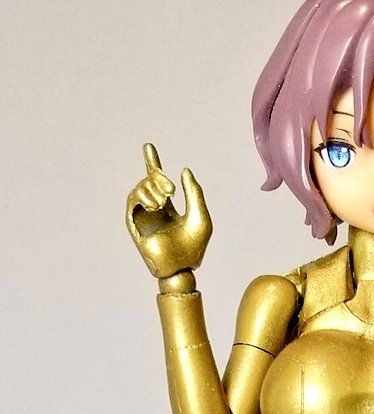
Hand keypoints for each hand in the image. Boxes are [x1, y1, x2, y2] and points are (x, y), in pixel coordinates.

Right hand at [126, 143, 212, 277]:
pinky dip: (144, 197)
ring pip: (139, 188)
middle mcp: (154, 210)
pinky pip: (133, 201)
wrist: (182, 267)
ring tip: (165, 201)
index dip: (152, 162)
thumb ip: (194, 192)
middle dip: (158, 177)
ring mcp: (144, 216)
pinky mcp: (134, 224)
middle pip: (149, 180)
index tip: (148, 146)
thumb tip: (185, 170)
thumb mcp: (201, 215)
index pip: (158, 181)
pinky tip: (156, 205)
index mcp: (170, 208)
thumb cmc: (194, 247)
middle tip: (172, 189)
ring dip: (152, 189)